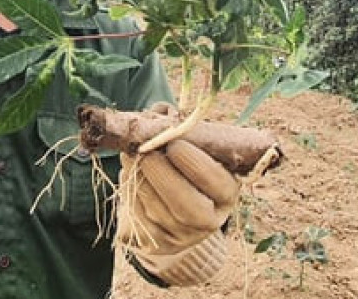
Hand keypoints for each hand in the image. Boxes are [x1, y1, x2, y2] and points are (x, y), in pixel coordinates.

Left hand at [117, 135, 239, 285]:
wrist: (172, 203)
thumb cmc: (185, 165)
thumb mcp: (194, 147)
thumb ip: (182, 130)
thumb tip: (159, 114)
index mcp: (227, 192)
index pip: (216, 182)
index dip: (195, 163)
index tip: (174, 143)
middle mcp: (210, 220)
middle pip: (186, 205)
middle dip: (161, 173)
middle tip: (146, 151)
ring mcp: (183, 236)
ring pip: (157, 209)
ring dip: (140, 178)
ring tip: (133, 155)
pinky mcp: (157, 242)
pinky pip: (138, 217)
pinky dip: (130, 192)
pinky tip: (131, 174)